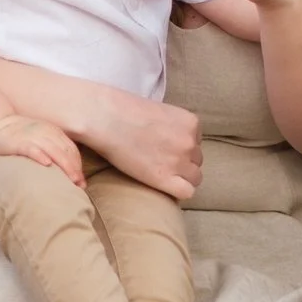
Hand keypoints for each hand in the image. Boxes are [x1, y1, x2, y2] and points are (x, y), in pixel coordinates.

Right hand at [0, 115, 84, 185]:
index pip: (71, 149)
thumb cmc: (20, 135)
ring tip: (71, 181)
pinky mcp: (19, 142)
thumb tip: (68, 170)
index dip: (78, 165)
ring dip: (64, 165)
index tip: (81, 181)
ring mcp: (32, 136)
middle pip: (65, 151)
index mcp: (53, 132)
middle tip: (79, 185)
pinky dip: (40, 155)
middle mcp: (46, 132)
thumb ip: (54, 149)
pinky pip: (32, 148)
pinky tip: (47, 164)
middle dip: (74, 169)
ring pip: (53, 150)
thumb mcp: (41, 137)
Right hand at [82, 91, 205, 200]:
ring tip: (160, 174)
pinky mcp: (165, 178)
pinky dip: (177, 191)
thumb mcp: (158, 110)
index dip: (181, 147)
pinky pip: (186, 192)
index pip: (196, 142)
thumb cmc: (123, 110)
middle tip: (159, 161)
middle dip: (182, 162)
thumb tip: (170, 139)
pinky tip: (162, 185)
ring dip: (180, 177)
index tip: (165, 147)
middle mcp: (190, 141)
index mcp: (190, 122)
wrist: (105, 118)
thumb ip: (171, 125)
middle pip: (196, 160)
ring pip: (194, 178)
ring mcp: (179, 161)